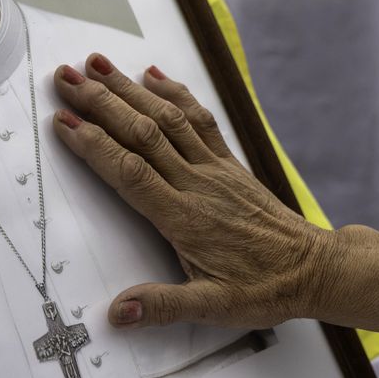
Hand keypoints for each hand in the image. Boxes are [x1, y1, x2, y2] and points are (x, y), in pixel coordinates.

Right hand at [52, 53, 336, 330]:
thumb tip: (119, 312)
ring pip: (166, 118)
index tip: (64, 122)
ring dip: (129, 88)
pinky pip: (198, 119)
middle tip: (66, 78)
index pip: (130, 172)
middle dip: (101, 102)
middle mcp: (197, 183)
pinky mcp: (228, 162)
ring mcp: (214, 168)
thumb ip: (164, 306)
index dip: (94, 144)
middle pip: (142, 133)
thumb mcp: (214, 308)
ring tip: (98, 65)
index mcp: (185, 218)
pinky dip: (174, 92)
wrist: (314, 268)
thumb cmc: (265, 288)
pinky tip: (153, 75)